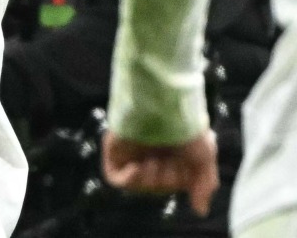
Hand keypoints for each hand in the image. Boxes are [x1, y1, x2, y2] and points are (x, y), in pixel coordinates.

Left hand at [103, 129, 218, 216]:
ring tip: (152, 162)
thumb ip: (204, 184)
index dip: (180, 180)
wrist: (160, 109)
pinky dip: (128, 179)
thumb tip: (200, 211)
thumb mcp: (204, 157)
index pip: (174, 183)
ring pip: (138, 185)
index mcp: (171, 155)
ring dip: (149, 179)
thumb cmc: (185, 129)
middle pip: (156, 187)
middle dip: (166, 179)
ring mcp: (131, 153)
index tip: (184, 165)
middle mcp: (151, 154)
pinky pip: (116, 179)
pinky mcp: (114, 152)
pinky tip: (137, 168)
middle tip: (167, 162)